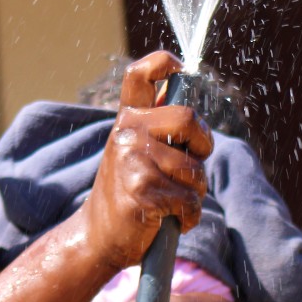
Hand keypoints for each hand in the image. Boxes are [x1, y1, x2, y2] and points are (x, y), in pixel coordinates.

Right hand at [81, 51, 211, 270]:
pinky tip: (173, 220)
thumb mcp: (134, 150)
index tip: (181, 70)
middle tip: (193, 165)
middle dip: (204, 145)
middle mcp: (127, 132)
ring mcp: (133, 160)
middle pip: (190, 118)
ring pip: (195, 169)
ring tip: (173, 202)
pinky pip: (190, 200)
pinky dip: (189, 216)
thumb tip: (182, 79)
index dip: (165, 63)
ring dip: (195, 192)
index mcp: (127, 119)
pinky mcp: (142, 191)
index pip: (141, 73)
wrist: (97, 237)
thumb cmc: (126, 194)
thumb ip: (156, 121)